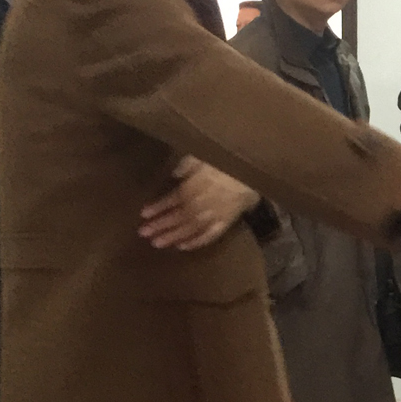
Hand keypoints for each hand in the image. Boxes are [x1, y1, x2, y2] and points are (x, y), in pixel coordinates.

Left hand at [140, 156, 260, 251]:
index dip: (158, 206)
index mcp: (197, 185)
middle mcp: (203, 203)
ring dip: (173, 236)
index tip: (143, 214)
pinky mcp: (228, 222)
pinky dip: (197, 242)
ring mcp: (216, 214)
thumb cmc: (230, 160)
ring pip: (191, 228)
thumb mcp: (207, 154)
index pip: (173, 198)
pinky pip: (211, 235)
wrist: (257, 171)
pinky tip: (183, 247)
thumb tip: (173, 175)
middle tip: (143, 233)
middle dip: (161, 225)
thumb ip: (189, 165)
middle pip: (179, 216)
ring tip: (157, 243)